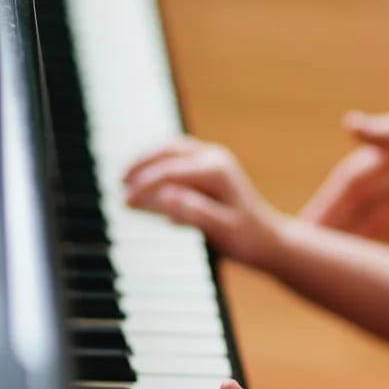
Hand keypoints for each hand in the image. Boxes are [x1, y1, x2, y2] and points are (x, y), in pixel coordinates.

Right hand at [123, 136, 282, 266]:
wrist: (270, 240)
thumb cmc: (248, 239)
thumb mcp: (223, 231)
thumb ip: (194, 213)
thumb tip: (165, 196)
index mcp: (216, 172)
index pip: (169, 171)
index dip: (144, 184)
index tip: (124, 199)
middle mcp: (215, 159)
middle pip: (168, 152)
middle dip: (141, 167)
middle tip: (119, 185)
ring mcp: (214, 159)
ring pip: (172, 148)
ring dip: (148, 159)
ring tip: (126, 178)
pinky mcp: (212, 165)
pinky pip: (178, 155)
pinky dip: (159, 162)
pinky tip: (146, 176)